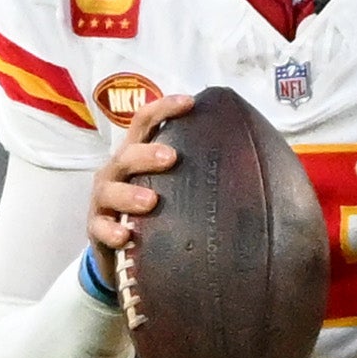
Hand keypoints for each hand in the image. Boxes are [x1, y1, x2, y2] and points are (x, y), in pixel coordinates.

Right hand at [87, 89, 192, 286]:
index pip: (145, 123)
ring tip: (150, 202)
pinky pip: (99, 228)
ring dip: (129, 194)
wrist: (120, 255)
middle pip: (127, 154)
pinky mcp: (96, 229)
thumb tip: (260, 168)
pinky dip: (111, 231)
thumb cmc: (154, 213)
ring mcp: (104, 201)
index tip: (189, 102)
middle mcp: (117, 173)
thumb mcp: (173, 189)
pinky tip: (125, 236)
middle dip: (147, 154)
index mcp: (137, 155)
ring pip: (109, 190)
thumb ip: (199, 175)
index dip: (163, 109)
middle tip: (172, 158)